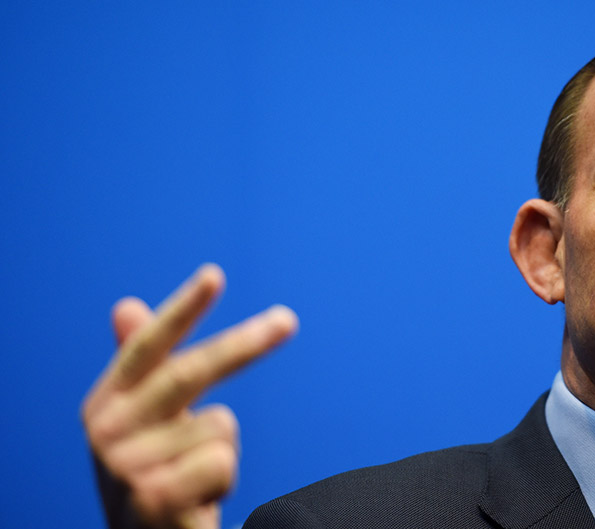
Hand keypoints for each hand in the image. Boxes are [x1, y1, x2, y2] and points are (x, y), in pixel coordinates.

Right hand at [82, 264, 297, 528]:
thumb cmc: (154, 481)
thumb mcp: (143, 425)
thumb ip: (143, 370)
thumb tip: (126, 304)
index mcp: (104, 404)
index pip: (148, 348)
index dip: (182, 310)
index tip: (214, 275)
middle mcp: (105, 432)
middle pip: (190, 372)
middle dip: (245, 344)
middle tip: (288, 319)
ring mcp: (125, 467)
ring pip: (221, 425)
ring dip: (224, 453)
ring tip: (195, 483)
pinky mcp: (152, 499)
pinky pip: (222, 462)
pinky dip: (223, 482)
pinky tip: (197, 504)